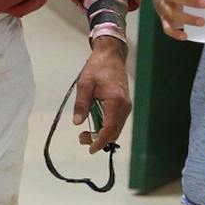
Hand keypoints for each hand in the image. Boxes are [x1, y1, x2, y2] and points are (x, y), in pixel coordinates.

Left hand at [72, 37, 129, 153]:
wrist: (110, 56)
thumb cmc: (97, 68)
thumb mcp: (84, 84)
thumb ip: (81, 104)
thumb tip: (77, 122)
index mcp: (115, 100)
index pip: (109, 128)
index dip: (100, 141)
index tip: (90, 148)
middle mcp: (124, 106)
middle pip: (114, 132)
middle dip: (99, 139)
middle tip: (82, 137)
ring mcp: (126, 106)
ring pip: (116, 128)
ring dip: (102, 133)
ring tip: (86, 132)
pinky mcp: (125, 105)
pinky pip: (117, 122)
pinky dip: (107, 127)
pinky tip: (95, 123)